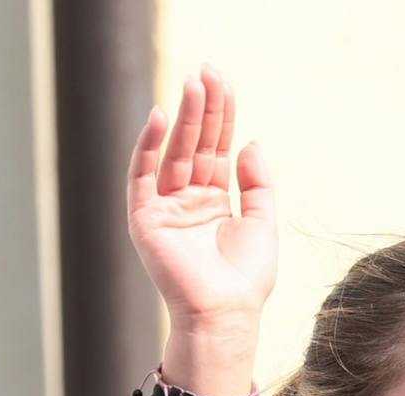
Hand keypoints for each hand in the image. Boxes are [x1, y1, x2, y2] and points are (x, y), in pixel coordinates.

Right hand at [126, 64, 276, 333]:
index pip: (216, 148)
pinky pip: (142, 176)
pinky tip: (161, 118)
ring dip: (183, 119)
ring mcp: (165, 210)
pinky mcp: (145, 221)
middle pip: (195, 145)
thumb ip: (256, 181)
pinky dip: (148, 147)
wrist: (225, 314)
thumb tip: (249, 142)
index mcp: (213, 202)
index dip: (220, 116)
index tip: (223, 82)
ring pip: (173, 153)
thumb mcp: (262, 221)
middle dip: (202, 109)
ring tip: (193, 85)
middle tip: (207, 71)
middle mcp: (187, 202)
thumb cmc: (246, 279)